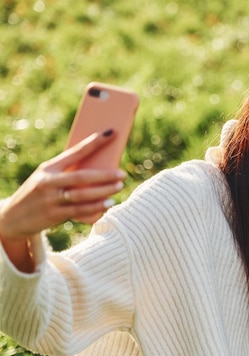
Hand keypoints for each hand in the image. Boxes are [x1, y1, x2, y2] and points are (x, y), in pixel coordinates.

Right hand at [0, 129, 125, 239]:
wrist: (13, 217)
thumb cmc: (39, 193)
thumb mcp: (47, 178)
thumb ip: (68, 173)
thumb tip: (100, 168)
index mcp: (49, 167)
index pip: (75, 152)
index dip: (94, 142)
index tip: (111, 133)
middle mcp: (48, 182)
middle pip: (81, 176)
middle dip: (104, 175)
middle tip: (122, 174)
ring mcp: (50, 199)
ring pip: (82, 195)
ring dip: (103, 191)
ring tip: (118, 187)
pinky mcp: (53, 215)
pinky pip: (79, 211)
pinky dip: (95, 208)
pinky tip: (108, 204)